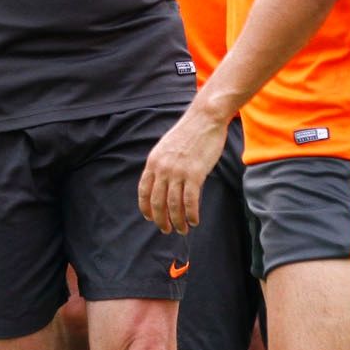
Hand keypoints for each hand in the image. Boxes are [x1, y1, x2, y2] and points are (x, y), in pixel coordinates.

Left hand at [138, 106, 228, 233]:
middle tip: (167, 229)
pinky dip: (191, 214)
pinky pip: (190, 201)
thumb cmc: (189, 132)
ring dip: (177, 221)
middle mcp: (162, 168)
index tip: (150, 218)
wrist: (204, 119)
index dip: (146, 207)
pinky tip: (194, 221)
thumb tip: (162, 182)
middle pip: (157, 202)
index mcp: (153, 162)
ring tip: (181, 230)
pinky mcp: (195, 174)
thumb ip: (162, 164)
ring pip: (173, 205)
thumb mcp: (166, 147)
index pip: (144, 191)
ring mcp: (178, 172)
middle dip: (161, 220)